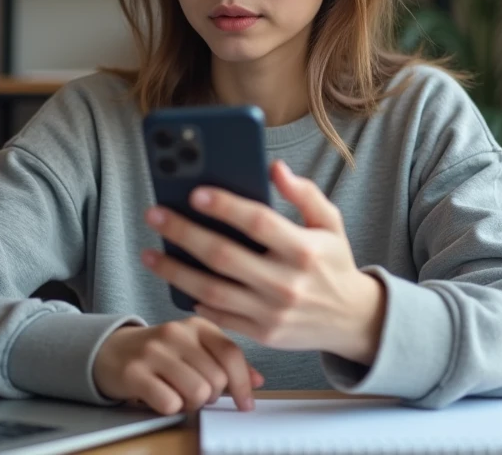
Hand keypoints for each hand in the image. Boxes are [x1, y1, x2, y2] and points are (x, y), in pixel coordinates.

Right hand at [91, 317, 264, 414]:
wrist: (112, 351)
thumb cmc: (161, 353)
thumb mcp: (195, 349)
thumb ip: (226, 362)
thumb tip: (257, 381)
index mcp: (197, 325)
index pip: (231, 354)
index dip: (243, 384)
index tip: (245, 404)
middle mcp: (176, 332)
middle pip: (216, 378)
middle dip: (212, 395)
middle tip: (198, 393)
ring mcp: (153, 351)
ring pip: (197, 391)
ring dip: (192, 404)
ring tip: (181, 395)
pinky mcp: (134, 372)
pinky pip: (170, 403)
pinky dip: (171, 408)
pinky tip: (162, 396)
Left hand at [142, 160, 386, 363]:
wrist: (352, 320)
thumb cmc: (334, 263)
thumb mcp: (330, 223)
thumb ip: (304, 194)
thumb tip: (274, 168)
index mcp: (305, 249)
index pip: (258, 223)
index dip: (225, 206)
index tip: (194, 192)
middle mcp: (287, 282)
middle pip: (224, 256)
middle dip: (183, 233)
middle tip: (155, 215)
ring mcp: (272, 312)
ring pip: (212, 290)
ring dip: (174, 271)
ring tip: (149, 252)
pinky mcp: (263, 334)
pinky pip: (220, 316)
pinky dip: (195, 300)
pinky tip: (176, 281)